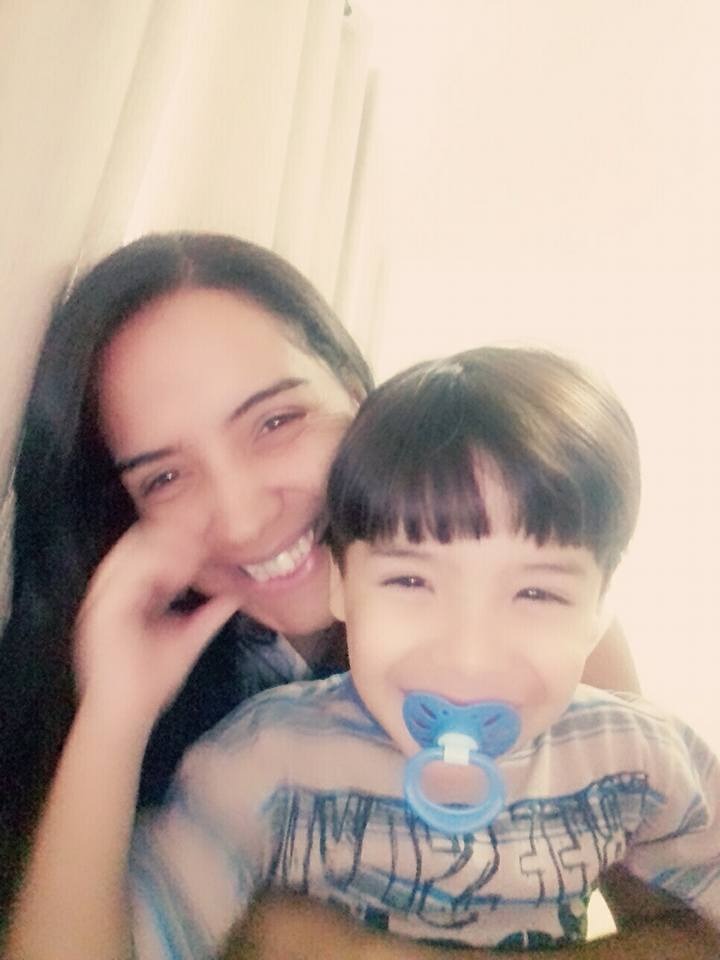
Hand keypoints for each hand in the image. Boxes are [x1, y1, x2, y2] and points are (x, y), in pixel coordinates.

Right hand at [73, 520, 239, 732]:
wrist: (126, 714)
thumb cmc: (150, 682)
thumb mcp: (188, 640)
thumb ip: (209, 615)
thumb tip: (234, 595)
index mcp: (127, 595)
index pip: (147, 553)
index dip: (176, 539)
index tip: (208, 532)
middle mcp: (112, 591)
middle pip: (135, 544)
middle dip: (170, 533)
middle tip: (204, 525)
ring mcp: (103, 599)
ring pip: (130, 552)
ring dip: (163, 545)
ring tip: (197, 542)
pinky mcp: (101, 611)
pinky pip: (128, 575)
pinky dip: (155, 567)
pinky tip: (182, 567)